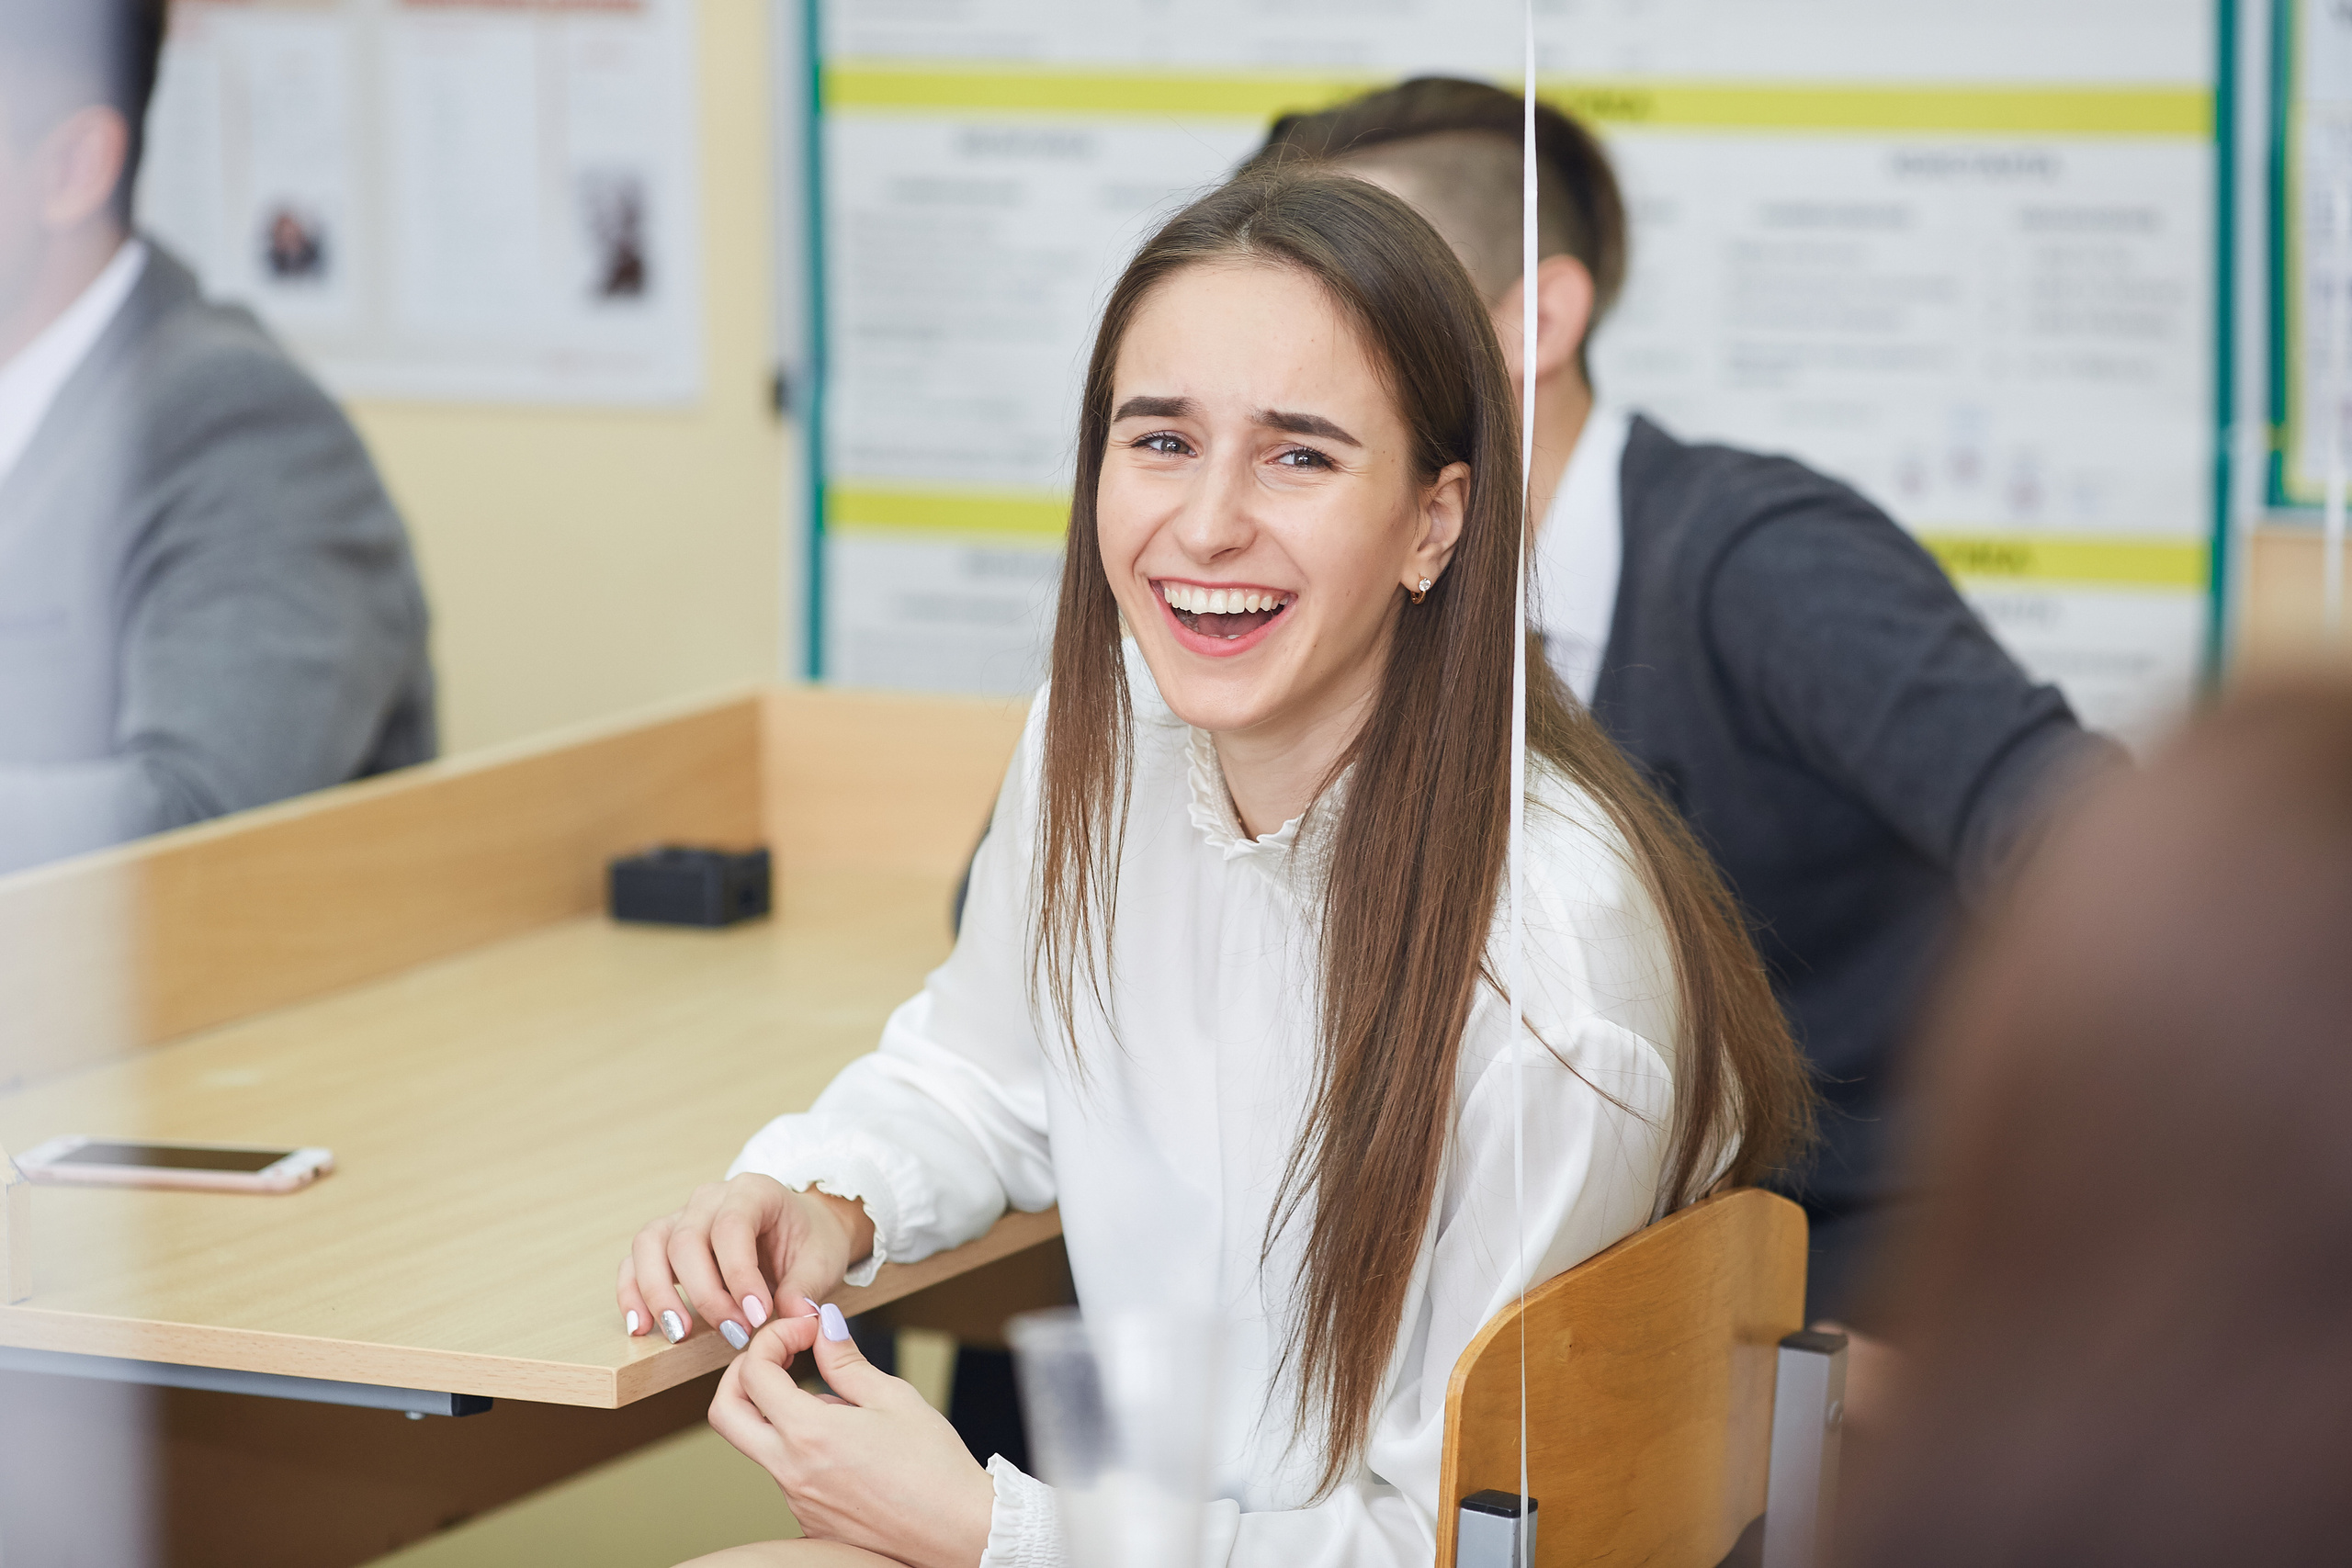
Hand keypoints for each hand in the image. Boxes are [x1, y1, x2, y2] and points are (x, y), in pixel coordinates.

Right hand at [617, 1175, 875, 1346]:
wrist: (802, 1231)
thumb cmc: (810, 1241)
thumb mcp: (822, 1260)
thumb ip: (807, 1287)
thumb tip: (796, 1315)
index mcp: (754, 1191)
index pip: (733, 1226)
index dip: (740, 1274)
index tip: (757, 1316)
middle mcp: (711, 1199)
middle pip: (687, 1239)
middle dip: (706, 1294)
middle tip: (734, 1333)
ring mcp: (682, 1218)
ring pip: (650, 1246)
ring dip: (660, 1294)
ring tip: (680, 1333)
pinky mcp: (664, 1243)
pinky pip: (635, 1262)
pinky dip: (632, 1293)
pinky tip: (641, 1327)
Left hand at [710, 1302, 994, 1567]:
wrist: (957, 1530)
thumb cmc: (935, 1466)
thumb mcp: (894, 1397)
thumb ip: (846, 1361)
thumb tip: (823, 1326)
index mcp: (810, 1433)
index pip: (754, 1372)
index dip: (773, 1338)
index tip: (806, 1332)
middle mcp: (791, 1471)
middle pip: (725, 1412)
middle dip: (742, 1372)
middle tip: (781, 1356)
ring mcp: (795, 1500)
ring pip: (759, 1443)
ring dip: (780, 1411)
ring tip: (842, 1407)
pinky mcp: (808, 1520)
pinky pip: (787, 1472)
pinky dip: (803, 1446)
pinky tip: (849, 1445)